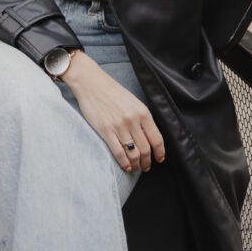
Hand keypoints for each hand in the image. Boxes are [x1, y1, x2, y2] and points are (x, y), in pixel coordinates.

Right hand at [61, 50, 164, 171]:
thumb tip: (148, 138)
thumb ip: (142, 118)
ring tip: (135, 167)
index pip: (156, 138)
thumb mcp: (133, 101)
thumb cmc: (112, 91)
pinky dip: (124, 163)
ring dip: (136, 165)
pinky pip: (119, 153)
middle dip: (147, 162)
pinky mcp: (106, 131)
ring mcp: (119, 126)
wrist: (91, 83)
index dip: (160, 153)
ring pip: (133, 154)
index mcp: (142, 112)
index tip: (159, 159)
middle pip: (146, 149)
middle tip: (146, 167)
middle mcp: (133, 120)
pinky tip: (125, 166)